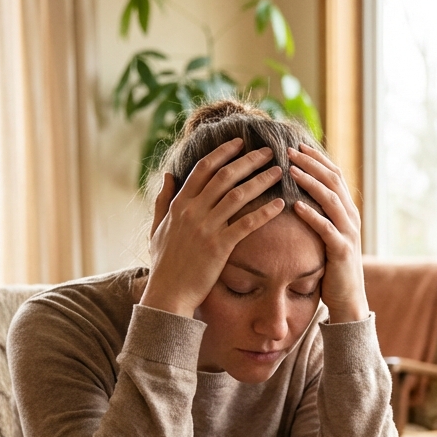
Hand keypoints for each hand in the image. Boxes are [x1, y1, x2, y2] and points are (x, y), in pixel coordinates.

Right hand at [142, 139, 284, 316]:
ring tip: (279, 171)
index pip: (203, 169)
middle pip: (225, 176)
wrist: (168, 293)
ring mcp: (206, 228)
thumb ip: (162, 199)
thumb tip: (168, 174)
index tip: (240, 143)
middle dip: (249, 160)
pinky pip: (246, 224)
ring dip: (261, 180)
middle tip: (268, 151)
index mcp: (179, 204)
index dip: (223, 153)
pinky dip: (264, 212)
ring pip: (238, 195)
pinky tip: (279, 204)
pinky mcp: (220, 247)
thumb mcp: (157, 227)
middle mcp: (192, 211)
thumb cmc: (164, 264)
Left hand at [287, 144, 368, 323]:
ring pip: (331, 199)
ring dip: (309, 182)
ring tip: (290, 170)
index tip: (296, 145)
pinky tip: (295, 206)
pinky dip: (311, 215)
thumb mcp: (326, 236)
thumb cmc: (332, 268)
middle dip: (310, 163)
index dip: (316, 158)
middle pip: (333, 180)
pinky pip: (326, 228)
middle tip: (288, 150)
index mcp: (347, 211)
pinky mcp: (342, 251)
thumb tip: (295, 195)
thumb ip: (318, 215)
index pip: (334, 175)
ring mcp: (349, 233)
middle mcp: (351, 217)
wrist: (348, 300)